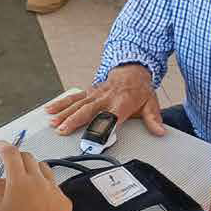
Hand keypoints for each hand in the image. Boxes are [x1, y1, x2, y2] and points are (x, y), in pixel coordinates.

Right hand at [0, 141, 71, 210]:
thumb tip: (1, 178)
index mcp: (19, 182)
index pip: (11, 153)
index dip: (2, 145)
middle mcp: (39, 182)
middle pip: (28, 157)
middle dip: (17, 157)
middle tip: (9, 164)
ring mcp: (54, 191)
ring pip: (43, 169)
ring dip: (32, 170)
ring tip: (24, 183)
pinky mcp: (64, 201)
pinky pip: (54, 186)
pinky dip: (44, 186)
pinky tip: (37, 200)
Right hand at [46, 63, 165, 136]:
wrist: (132, 70)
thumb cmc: (139, 90)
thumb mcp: (151, 103)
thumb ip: (153, 119)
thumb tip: (160, 132)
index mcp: (122, 102)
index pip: (111, 117)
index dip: (103, 128)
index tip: (95, 140)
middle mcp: (106, 97)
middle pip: (89, 110)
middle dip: (75, 120)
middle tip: (64, 130)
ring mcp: (95, 94)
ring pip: (77, 104)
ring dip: (64, 114)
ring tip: (53, 123)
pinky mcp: (88, 93)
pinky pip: (73, 98)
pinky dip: (60, 103)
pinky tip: (50, 109)